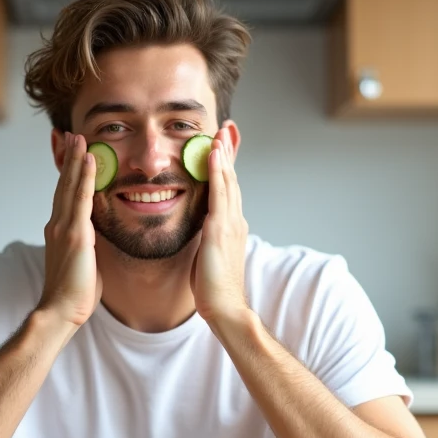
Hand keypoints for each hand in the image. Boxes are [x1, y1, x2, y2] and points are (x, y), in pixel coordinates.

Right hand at [37, 133, 102, 327]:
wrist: (60, 311)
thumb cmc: (74, 293)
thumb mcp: (83, 261)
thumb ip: (87, 245)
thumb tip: (96, 239)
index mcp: (60, 231)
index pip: (64, 195)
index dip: (68, 173)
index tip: (72, 154)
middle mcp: (58, 224)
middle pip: (64, 184)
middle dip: (69, 158)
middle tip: (72, 135)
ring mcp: (64, 228)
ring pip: (70, 186)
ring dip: (75, 160)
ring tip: (80, 138)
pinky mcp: (75, 234)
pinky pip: (81, 199)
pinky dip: (84, 177)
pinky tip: (89, 160)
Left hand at [191, 136, 249, 327]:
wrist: (225, 308)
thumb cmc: (214, 287)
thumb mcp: (209, 255)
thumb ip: (208, 238)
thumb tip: (202, 230)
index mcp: (231, 226)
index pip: (228, 189)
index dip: (225, 166)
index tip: (221, 145)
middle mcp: (234, 220)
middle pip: (231, 179)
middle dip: (228, 153)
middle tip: (225, 129)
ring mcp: (229, 223)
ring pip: (227, 181)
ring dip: (223, 155)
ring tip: (219, 133)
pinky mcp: (220, 229)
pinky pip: (219, 194)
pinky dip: (217, 171)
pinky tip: (212, 155)